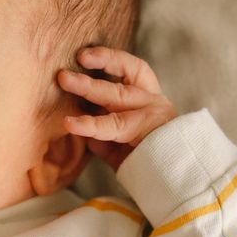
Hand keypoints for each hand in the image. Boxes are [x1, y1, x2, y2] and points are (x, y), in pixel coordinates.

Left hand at [57, 46, 177, 171]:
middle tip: (64, 70)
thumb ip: (101, 129)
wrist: (172, 181)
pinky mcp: (146, 132)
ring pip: (118, 95)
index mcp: (149, 97)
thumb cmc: (144, 162)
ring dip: (88, 87)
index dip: (111, 58)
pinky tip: (69, 123)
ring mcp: (153, 115)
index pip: (133, 68)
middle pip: (125, 77)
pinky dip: (89, 124)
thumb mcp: (119, 141)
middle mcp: (153, 101)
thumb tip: (75, 120)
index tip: (84, 55)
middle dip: (96, 67)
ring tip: (64, 81)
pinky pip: (113, 125)